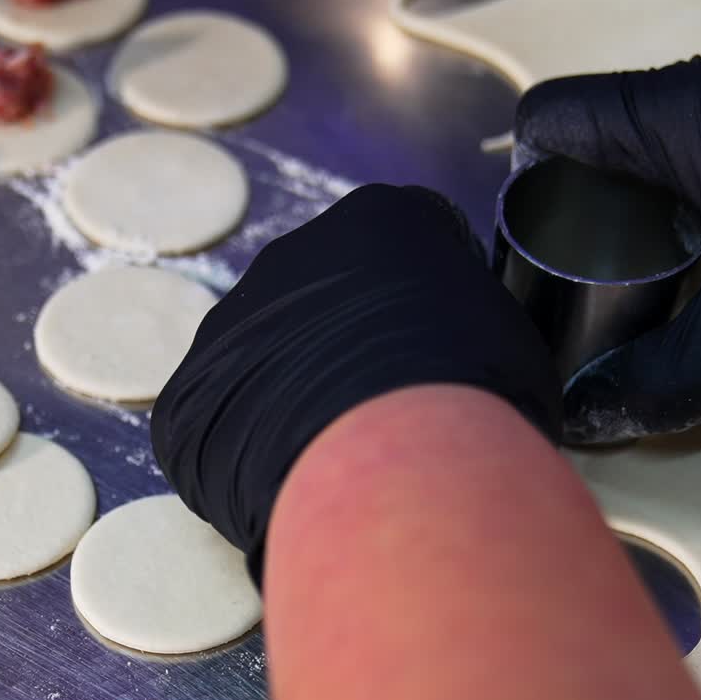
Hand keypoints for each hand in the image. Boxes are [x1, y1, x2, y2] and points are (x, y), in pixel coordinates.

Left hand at [151, 184, 561, 579]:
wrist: (393, 456)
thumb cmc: (474, 387)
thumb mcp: (510, 338)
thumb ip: (474, 324)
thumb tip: (465, 355)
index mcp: (378, 220)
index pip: (406, 247)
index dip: (428, 307)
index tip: (442, 356)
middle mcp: (294, 253)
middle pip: (324, 297)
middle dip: (349, 344)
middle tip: (384, 409)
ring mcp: (233, 319)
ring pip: (269, 354)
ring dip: (297, 390)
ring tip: (338, 453)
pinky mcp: (190, 389)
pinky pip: (228, 415)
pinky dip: (256, 444)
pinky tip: (295, 479)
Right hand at [515, 43, 700, 442]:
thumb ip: (662, 379)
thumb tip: (589, 421)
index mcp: (688, 111)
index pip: (554, 116)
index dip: (526, 182)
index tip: (539, 253)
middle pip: (607, 130)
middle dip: (585, 206)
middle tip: (591, 284)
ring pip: (671, 136)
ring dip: (649, 201)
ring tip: (663, 276)